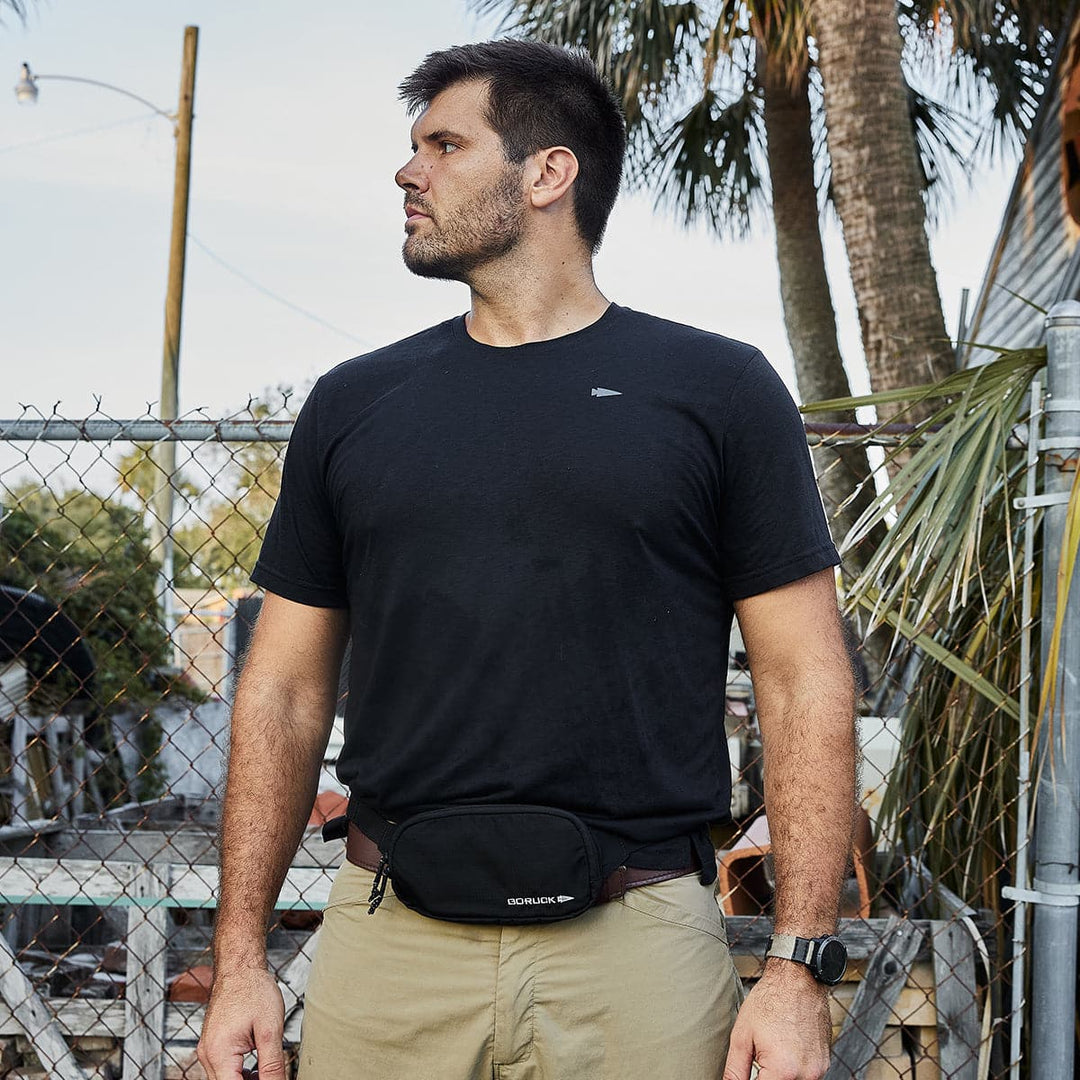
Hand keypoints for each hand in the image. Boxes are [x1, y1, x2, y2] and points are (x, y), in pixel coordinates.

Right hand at [197, 967, 286, 1079]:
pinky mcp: (212, 1044)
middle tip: (272, 1076)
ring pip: (224, 1079)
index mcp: (220, 1053)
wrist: (240, 967)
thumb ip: (272, 1064)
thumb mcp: (270, 1030)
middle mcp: (208, 1055)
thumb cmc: (254, 990)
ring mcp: (207, 1050)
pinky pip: (223, 1069)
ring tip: (266, 1074)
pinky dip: (238, 1073)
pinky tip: (256, 1069)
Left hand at [722, 960, 831, 1078]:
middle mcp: (806, 1075)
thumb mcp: (742, 1035)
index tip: (750, 1071)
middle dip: (767, 1077)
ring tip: (772, 1052)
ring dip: (781, 1076)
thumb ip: (735, 1070)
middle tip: (759, 1059)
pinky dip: (794, 1071)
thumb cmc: (770, 1000)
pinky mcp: (825, 1063)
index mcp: (783, 1070)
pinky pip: (806, 1077)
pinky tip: (784, 1051)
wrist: (798, 978)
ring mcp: (819, 1070)